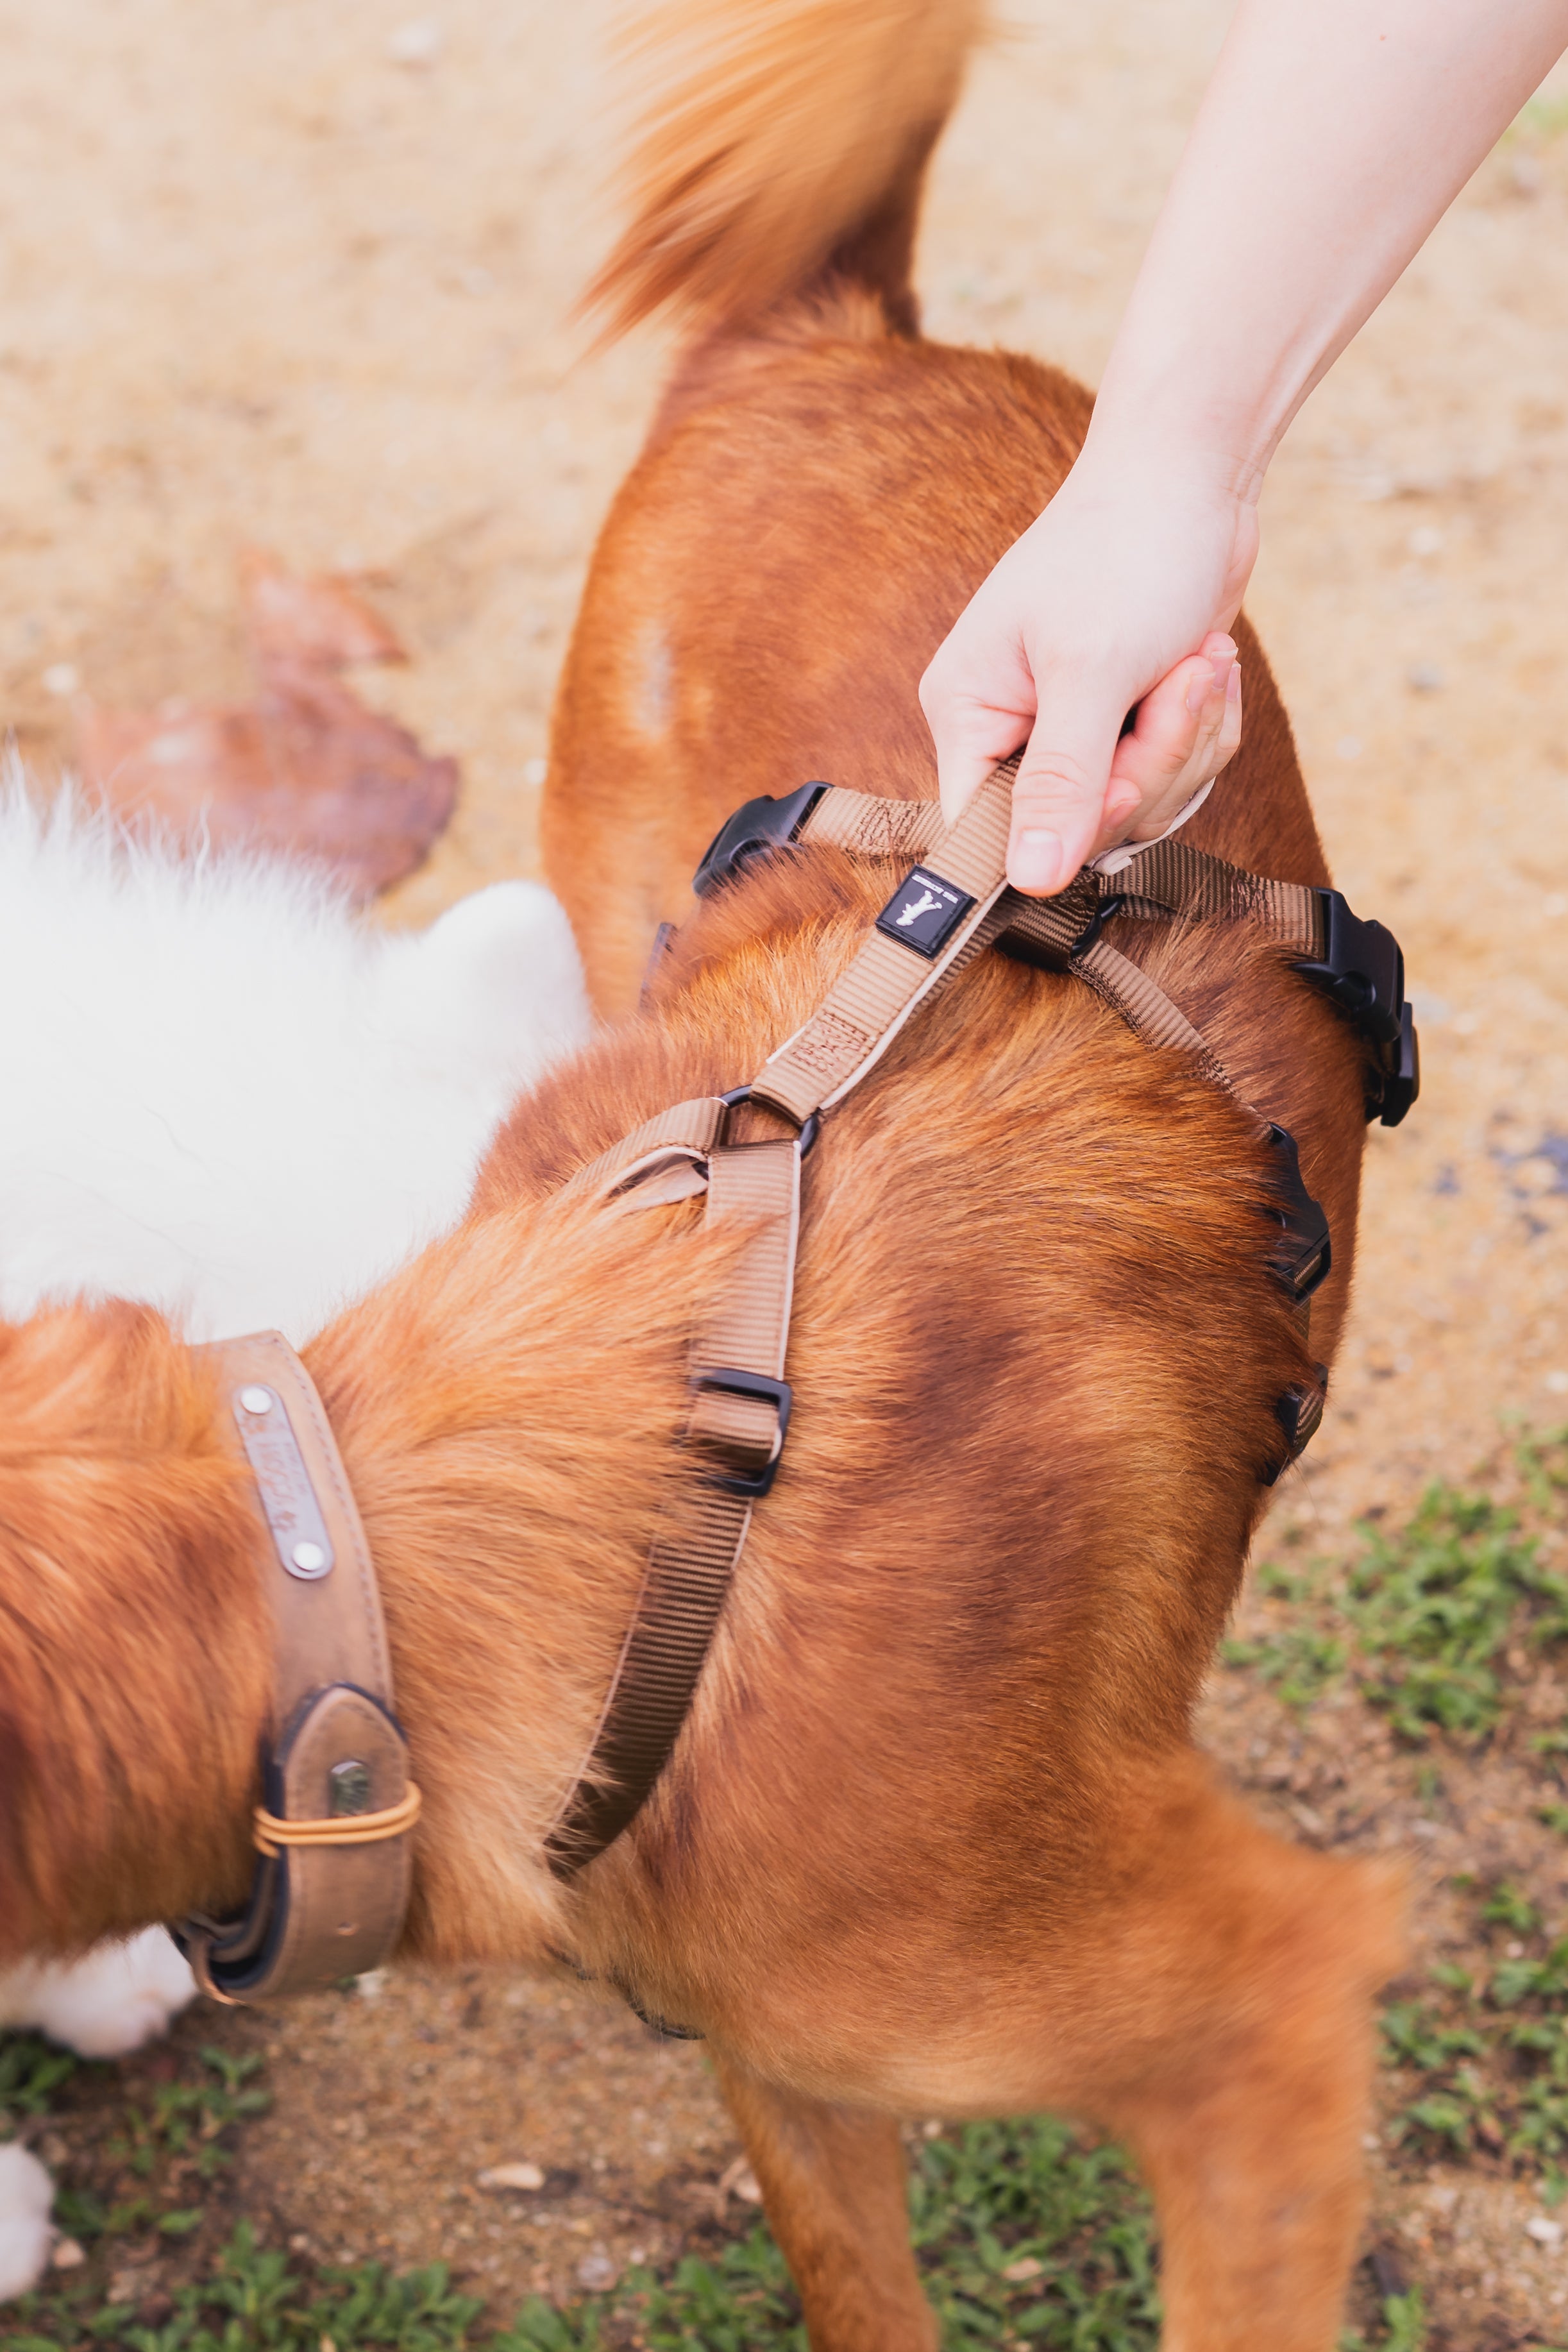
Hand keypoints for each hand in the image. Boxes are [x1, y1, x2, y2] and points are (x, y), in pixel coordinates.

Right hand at [919, 452, 1256, 892]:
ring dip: (1187, 739)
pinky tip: (1206, 667)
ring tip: (1197, 663)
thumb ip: (1061, 782)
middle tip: (1175, 685)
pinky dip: (1203, 727)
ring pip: (1138, 807)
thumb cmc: (1126, 549)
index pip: (983, 831)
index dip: (1059, 830)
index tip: (1118, 789)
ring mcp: (1073, 732)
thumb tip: (1030, 880)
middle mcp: (1011, 730)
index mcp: (968, 712)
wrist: (1191, 477)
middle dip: (1150, 764)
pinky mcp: (1127, 725)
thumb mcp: (1089, 669)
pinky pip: (1173, 776)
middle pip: (1079, 828)